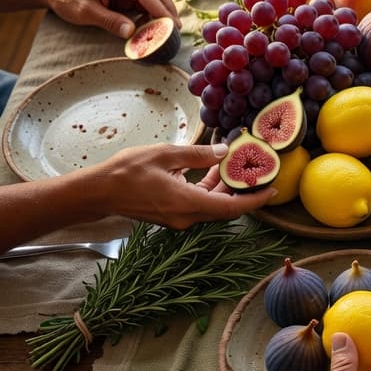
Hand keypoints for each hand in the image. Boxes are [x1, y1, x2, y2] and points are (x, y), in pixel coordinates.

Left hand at [43, 0, 176, 38]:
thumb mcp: (84, 12)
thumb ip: (109, 21)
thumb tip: (132, 33)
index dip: (160, 9)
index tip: (172, 25)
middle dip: (167, 8)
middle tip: (176, 29)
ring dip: (162, 10)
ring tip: (168, 29)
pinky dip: (151, 12)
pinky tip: (154, 25)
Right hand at [93, 143, 271, 228]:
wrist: (97, 192)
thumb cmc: (126, 172)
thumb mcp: (165, 154)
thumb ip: (198, 155)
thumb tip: (224, 152)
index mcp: (187, 204)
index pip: (232, 208)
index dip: (255, 200)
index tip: (273, 190)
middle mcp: (186, 217)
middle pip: (225, 208)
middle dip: (243, 190)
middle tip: (258, 171)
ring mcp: (178, 219)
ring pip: (212, 206)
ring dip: (225, 188)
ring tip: (236, 165)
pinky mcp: (172, 215)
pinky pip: (199, 204)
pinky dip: (209, 189)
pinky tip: (212, 169)